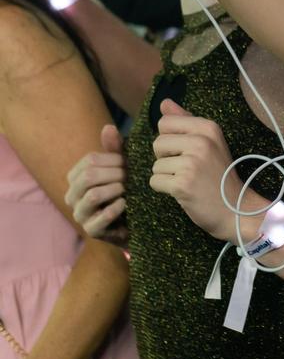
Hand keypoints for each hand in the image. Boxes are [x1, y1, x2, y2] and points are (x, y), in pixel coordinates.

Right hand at [65, 125, 128, 245]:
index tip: (129, 162)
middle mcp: (72, 195)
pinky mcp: (91, 230)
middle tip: (131, 176)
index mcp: (76, 177)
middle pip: (89, 176)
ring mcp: (80, 214)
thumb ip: (115, 148)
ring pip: (93, 195)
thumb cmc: (125, 188)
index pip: (90, 160)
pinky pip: (102, 216)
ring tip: (128, 189)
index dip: (113, 159)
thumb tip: (108, 127)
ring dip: (116, 189)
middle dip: (115, 173)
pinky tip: (126, 203)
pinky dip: (116, 207)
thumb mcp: (121, 166)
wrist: (135, 219)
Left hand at [149, 99, 256, 241]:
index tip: (188, 151)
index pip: (165, 123)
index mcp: (208, 127)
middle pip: (158, 143)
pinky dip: (165, 189)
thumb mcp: (209, 142)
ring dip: (167, 176)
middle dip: (166, 158)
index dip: (171, 139)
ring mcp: (192, 163)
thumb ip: (185, 120)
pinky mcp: (182, 184)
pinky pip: (155, 181)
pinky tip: (184, 191)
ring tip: (189, 180)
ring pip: (156, 165)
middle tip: (188, 168)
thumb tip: (164, 103)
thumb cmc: (220, 174)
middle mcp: (201, 141)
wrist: (236, 207)